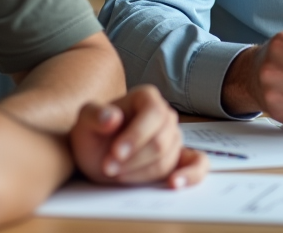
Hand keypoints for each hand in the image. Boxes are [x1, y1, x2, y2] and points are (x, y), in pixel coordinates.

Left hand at [70, 84, 207, 186]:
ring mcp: (174, 138)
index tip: (115, 154)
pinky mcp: (179, 158)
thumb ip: (95, 115)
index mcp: (147, 98)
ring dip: (140, 173)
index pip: (153, 114)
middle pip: (161, 141)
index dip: (136, 136)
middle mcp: (165, 115)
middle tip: (108, 168)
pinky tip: (174, 183)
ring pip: (166, 159)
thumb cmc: (93, 133)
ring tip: (117, 175)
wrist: (95, 152)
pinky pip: (197, 164)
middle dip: (133, 159)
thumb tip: (112, 118)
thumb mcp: (84, 121)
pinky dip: (191, 175)